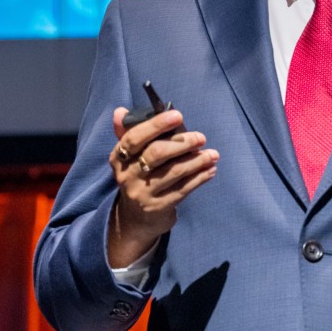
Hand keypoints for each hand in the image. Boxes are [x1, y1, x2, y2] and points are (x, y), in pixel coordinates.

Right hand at [107, 107, 218, 266]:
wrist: (134, 219)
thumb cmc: (137, 177)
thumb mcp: (129, 157)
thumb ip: (128, 133)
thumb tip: (120, 111)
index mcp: (119, 157)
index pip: (134, 137)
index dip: (156, 125)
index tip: (178, 115)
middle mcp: (127, 175)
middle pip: (157, 153)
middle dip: (182, 143)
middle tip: (201, 138)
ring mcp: (143, 193)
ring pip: (174, 172)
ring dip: (197, 161)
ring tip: (213, 154)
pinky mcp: (158, 207)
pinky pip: (183, 189)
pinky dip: (199, 178)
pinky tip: (210, 170)